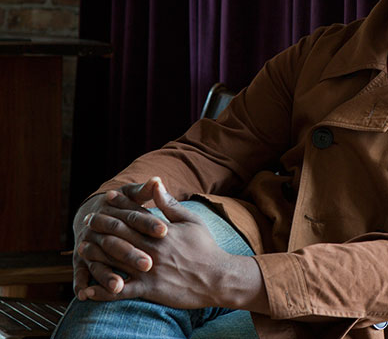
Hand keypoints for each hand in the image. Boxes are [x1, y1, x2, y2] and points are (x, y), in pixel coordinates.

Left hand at [78, 181, 269, 312]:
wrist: (217, 278)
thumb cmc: (206, 247)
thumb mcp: (192, 220)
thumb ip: (171, 204)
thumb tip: (157, 184)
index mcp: (162, 230)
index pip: (136, 213)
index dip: (120, 204)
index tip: (107, 197)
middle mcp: (152, 248)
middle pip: (120, 233)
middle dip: (102, 225)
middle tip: (89, 219)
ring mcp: (149, 269)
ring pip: (115, 260)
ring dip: (96, 253)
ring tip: (82, 247)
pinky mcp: (149, 289)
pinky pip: (121, 291)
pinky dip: (103, 291)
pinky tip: (87, 291)